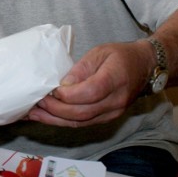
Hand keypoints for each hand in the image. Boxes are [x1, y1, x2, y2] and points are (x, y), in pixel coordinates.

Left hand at [26, 41, 153, 126]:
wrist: (144, 68)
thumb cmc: (121, 56)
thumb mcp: (100, 52)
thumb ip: (81, 68)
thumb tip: (63, 84)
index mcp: (115, 79)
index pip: (90, 93)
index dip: (69, 95)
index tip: (52, 90)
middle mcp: (116, 101)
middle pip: (82, 113)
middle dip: (55, 109)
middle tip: (36, 101)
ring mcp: (112, 113)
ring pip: (80, 122)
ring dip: (54, 119)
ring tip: (33, 113)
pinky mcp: (106, 118)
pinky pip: (82, 124)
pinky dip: (62, 122)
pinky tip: (46, 117)